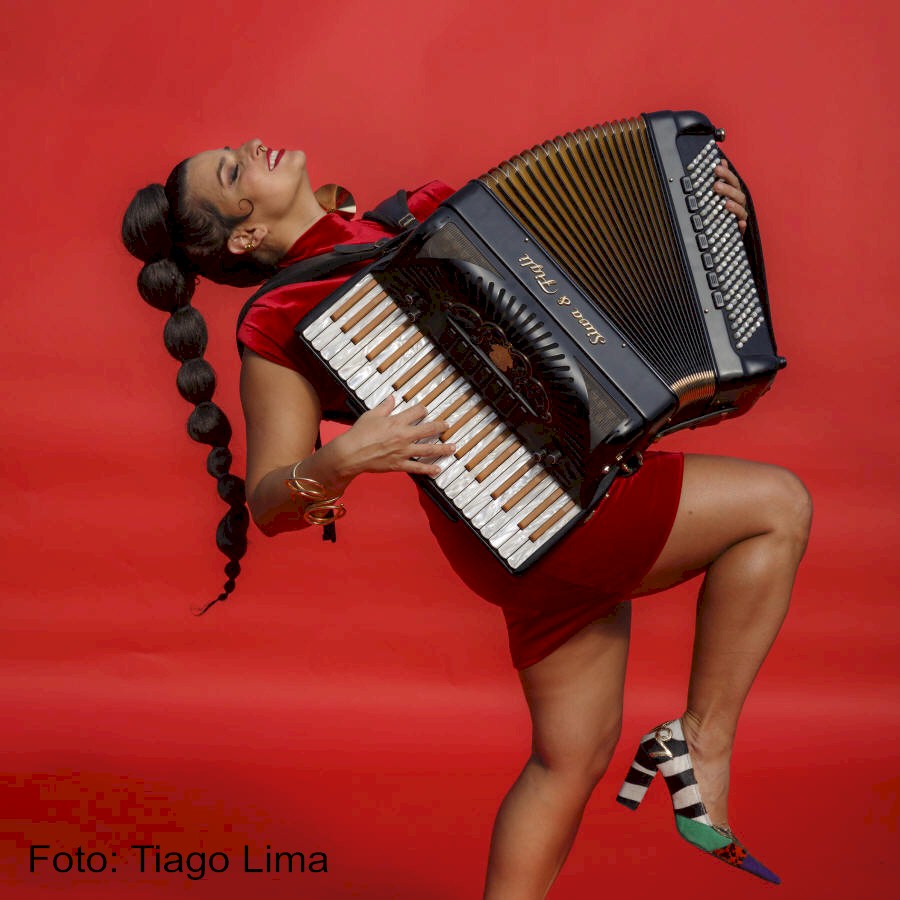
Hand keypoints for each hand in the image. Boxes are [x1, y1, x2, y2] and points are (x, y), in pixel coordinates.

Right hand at [336, 395, 455, 477]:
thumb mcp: (371, 415)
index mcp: (397, 421)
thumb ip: (384, 407)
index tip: (425, 410)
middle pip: (428, 430)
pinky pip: (417, 467)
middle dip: (440, 427)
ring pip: (428, 449)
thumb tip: (392, 398)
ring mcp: (403, 451)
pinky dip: (428, 469)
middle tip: (447, 426)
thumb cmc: (359, 433)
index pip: (417, 412)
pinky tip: (438, 469)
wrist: (351, 453)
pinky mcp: (399, 464)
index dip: (422, 410)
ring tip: (453, 448)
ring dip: (442, 448)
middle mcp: (404, 435)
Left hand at [713, 159, 748, 234]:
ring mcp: (740, 216)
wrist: (727, 232)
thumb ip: (723, 178)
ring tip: (726, 203)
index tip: (716, 168)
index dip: (726, 174)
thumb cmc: (725, 210)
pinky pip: (743, 228)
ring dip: (735, 206)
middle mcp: (739, 204)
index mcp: (735, 194)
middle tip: (716, 186)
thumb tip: (721, 161)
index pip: (732, 182)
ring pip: (741, 210)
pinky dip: (742, 225)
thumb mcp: (722, 193)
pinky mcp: (740, 230)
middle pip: (737, 194)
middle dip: (728, 189)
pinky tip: (740, 223)